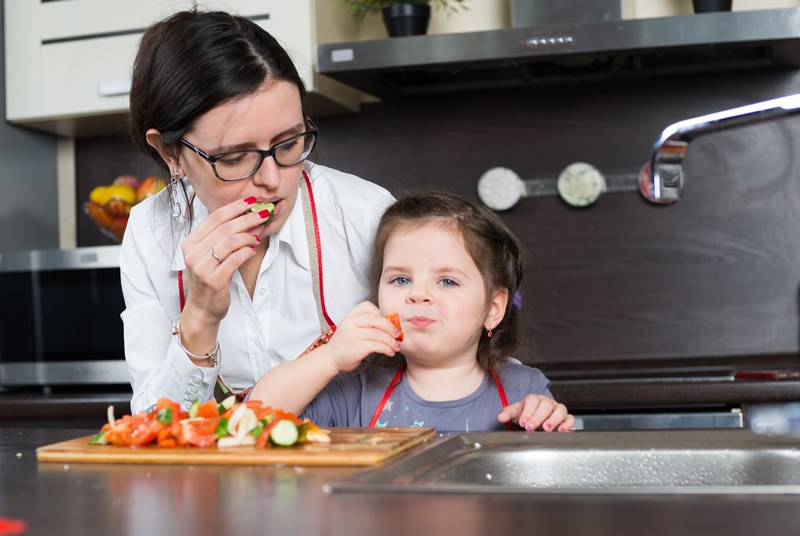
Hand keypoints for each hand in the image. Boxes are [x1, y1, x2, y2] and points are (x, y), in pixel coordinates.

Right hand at [180, 196, 265, 321]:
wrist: (203, 308)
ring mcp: (202, 267)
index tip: (251, 201)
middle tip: (264, 214)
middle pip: (224, 227)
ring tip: (258, 236)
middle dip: (247, 218)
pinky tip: (253, 250)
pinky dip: (247, 252)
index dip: (234, 207)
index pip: (214, 218)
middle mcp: (193, 253)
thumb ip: (223, 237)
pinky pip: (235, 259)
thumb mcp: (210, 255)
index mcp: (190, 243)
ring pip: (230, 241)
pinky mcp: (213, 280)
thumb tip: (249, 217)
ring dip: (248, 236)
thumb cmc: (210, 279)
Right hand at [325, 301, 402, 372]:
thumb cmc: (345, 342)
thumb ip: (366, 323)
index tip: (386, 323)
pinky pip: (377, 346)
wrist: (330, 357)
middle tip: (398, 334)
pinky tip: (390, 352)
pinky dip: (387, 349)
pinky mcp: (357, 348)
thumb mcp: (352, 327)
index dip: (380, 313)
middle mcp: (351, 323)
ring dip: (391, 342)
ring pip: (379, 335)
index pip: (368, 306)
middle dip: (390, 327)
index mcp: (350, 316)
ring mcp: (353, 335)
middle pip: (376, 320)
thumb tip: (390, 325)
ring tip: (396, 347)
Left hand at [497, 395, 574, 431]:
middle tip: (531, 428)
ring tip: (546, 429)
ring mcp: (558, 409)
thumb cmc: (527, 414)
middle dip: (538, 417)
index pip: (532, 400)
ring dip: (554, 419)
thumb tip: (500, 417)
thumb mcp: (516, 413)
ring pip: (560, 409)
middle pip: (546, 404)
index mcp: (534, 399)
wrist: (537, 419)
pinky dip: (567, 424)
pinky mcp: (566, 418)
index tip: (523, 423)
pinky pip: (571, 418)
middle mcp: (547, 402)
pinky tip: (561, 431)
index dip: (527, 411)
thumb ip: (508, 413)